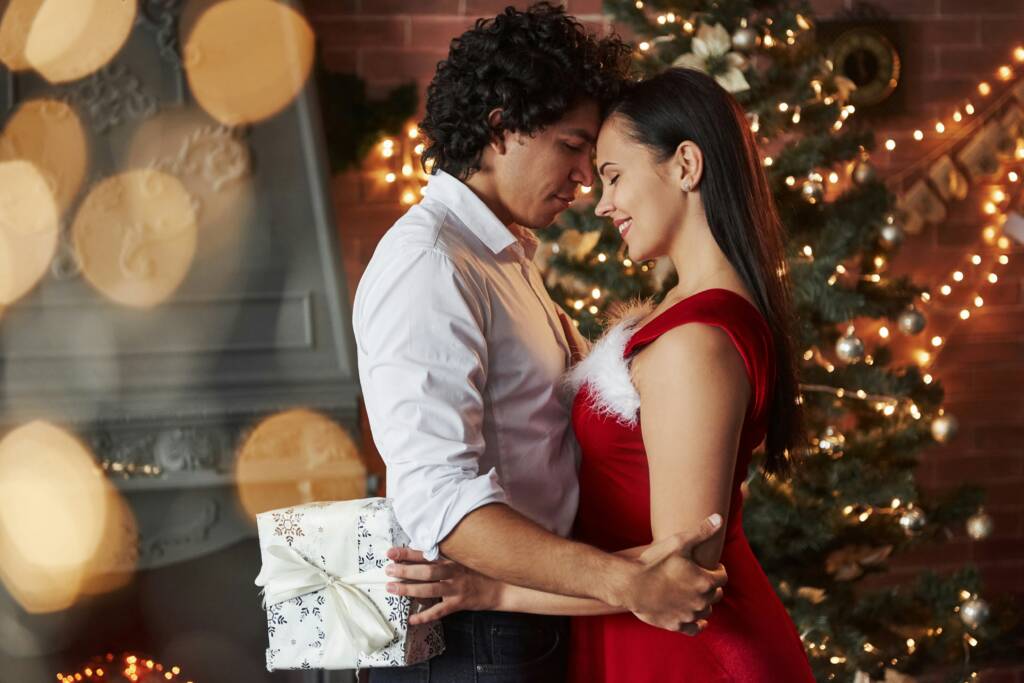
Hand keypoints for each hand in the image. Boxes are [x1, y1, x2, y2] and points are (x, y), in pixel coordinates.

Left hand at [384, 547, 504, 624]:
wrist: (503, 586)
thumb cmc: (481, 569)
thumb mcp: (465, 556)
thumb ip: (446, 553)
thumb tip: (421, 549)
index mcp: (453, 557)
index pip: (426, 552)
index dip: (407, 552)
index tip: (390, 552)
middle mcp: (453, 571)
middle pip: (425, 570)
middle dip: (404, 570)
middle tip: (387, 570)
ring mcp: (456, 588)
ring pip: (429, 588)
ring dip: (408, 589)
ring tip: (391, 588)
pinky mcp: (459, 603)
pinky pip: (440, 610)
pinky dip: (425, 616)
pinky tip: (412, 619)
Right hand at [621, 514, 727, 634]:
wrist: (630, 584)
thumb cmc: (653, 561)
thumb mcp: (678, 542)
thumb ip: (701, 531)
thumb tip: (719, 518)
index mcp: (705, 581)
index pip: (722, 577)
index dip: (717, 569)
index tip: (710, 565)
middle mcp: (702, 601)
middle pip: (716, 594)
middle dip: (711, 585)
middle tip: (699, 577)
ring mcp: (689, 615)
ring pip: (706, 611)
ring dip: (703, 602)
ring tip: (693, 593)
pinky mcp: (677, 625)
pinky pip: (695, 629)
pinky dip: (697, 624)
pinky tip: (696, 618)